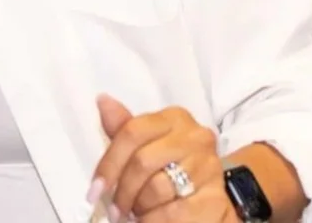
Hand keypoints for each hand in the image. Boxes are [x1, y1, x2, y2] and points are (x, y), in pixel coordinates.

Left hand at [89, 94, 232, 222]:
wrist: (210, 196)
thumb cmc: (171, 167)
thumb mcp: (146, 144)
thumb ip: (124, 127)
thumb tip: (102, 100)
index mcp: (175, 118)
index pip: (132, 132)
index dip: (109, 163)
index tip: (96, 188)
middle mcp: (196, 137)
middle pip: (142, 161)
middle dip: (122, 190)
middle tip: (115, 208)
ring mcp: (208, 167)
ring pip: (157, 188)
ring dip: (139, 206)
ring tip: (135, 212)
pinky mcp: (215, 198)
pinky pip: (173, 213)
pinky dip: (153, 220)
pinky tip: (148, 221)